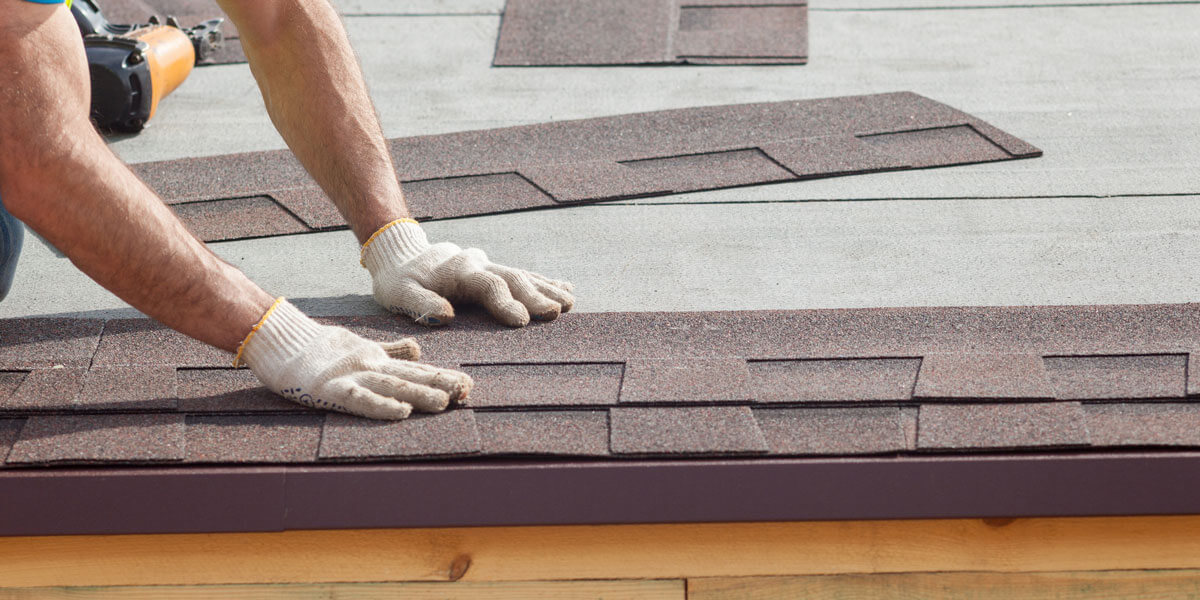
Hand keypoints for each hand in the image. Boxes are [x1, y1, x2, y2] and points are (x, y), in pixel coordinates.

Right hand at [237, 298, 472, 419]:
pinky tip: (401, 412)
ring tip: (445, 401)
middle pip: (411, 376)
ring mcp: (351, 376)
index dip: (442, 376)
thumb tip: (419, 349)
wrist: (280, 340)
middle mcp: (370, 366)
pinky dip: (382, 405)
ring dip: (420, 393)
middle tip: (467, 392)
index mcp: (377, 359)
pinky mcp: (331, 389)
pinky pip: (360, 399)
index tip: (468, 385)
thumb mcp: (361, 347)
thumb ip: (390, 350)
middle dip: (441, 384)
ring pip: (392, 385)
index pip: (416, 369)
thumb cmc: (318, 348)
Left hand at [361, 219, 574, 326]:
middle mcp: (478, 264)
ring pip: (522, 275)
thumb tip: (445, 316)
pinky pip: (522, 274)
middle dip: (535, 295)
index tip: (521, 320)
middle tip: (556, 311)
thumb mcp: (399, 293)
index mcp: (458, 271)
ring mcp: (488, 265)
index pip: (487, 285)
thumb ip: (420, 304)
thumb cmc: (399, 281)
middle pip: (512, 278)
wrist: (402, 254)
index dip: (505, 302)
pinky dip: (544, 281)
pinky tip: (565, 288)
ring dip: (546, 288)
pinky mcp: (493, 270)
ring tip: (569, 302)